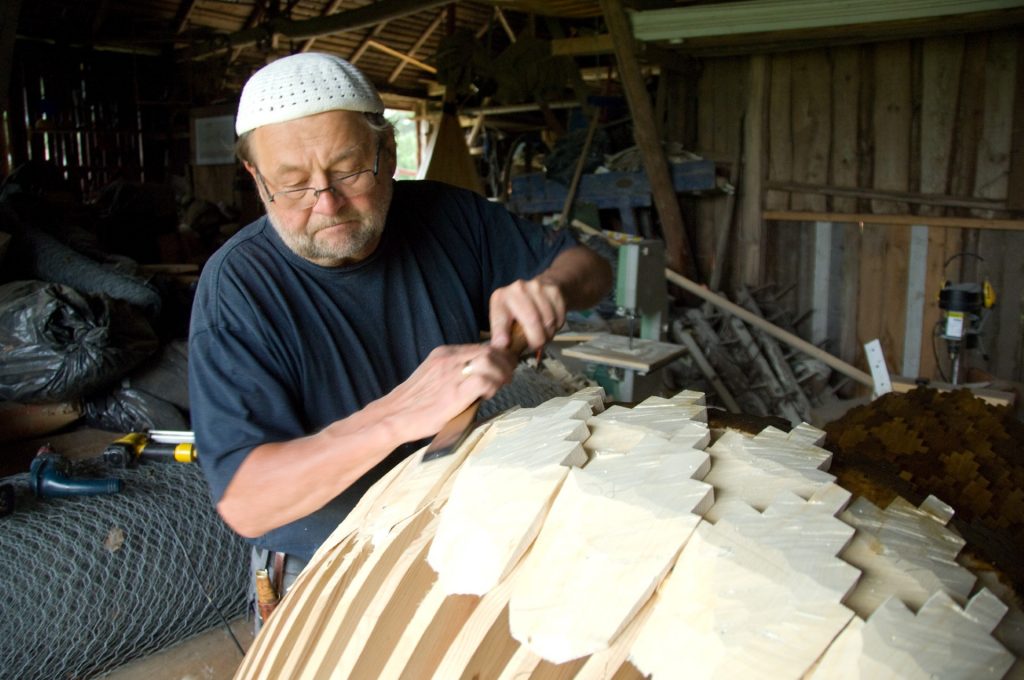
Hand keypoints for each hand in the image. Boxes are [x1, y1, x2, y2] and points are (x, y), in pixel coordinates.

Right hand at [376, 343, 516, 441]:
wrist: (393, 416)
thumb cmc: (414, 403)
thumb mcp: (434, 376)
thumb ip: (455, 371)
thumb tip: (481, 374)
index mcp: (444, 353)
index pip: (481, 346)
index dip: (498, 356)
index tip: (503, 367)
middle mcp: (449, 358)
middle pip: (489, 350)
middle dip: (504, 363)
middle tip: (507, 377)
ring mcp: (451, 374)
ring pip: (489, 361)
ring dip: (501, 374)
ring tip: (498, 386)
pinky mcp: (454, 392)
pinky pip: (484, 380)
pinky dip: (492, 386)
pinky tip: (486, 395)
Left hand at [488, 277, 565, 350]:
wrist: (543, 286)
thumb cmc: (521, 309)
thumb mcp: (505, 320)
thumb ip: (502, 335)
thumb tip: (500, 349)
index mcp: (500, 298)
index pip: (500, 320)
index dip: (503, 334)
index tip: (505, 345)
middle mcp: (517, 289)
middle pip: (532, 321)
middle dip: (536, 340)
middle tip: (535, 346)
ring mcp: (537, 288)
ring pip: (548, 322)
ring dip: (548, 334)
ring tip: (543, 333)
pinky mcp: (553, 291)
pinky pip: (559, 318)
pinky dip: (557, 326)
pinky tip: (550, 323)